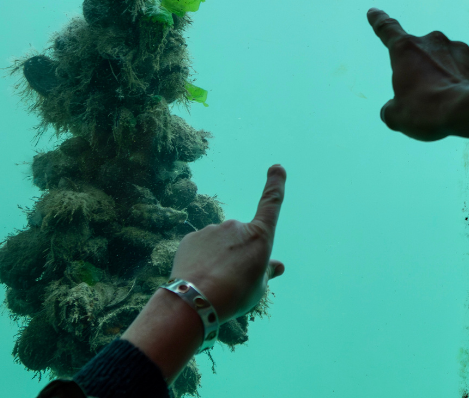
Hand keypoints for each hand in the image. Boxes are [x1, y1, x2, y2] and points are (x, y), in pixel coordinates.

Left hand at [171, 164, 285, 320]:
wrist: (193, 301)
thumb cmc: (234, 296)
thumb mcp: (258, 289)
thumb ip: (266, 273)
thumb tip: (277, 266)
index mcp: (258, 236)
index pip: (271, 203)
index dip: (276, 184)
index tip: (276, 167)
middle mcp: (236, 226)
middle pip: (240, 237)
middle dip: (237, 253)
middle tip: (231, 280)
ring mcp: (212, 230)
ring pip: (218, 243)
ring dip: (218, 257)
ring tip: (212, 283)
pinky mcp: (191, 238)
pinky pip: (200, 248)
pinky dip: (201, 260)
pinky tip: (198, 277)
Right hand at [367, 8, 468, 139]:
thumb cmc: (427, 110)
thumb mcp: (398, 116)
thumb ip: (391, 108)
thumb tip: (391, 109)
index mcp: (406, 50)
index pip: (387, 30)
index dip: (379, 21)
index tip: (374, 11)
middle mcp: (432, 41)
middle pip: (422, 51)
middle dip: (423, 67)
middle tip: (427, 92)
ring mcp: (459, 48)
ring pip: (447, 58)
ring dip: (445, 72)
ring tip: (448, 97)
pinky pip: (468, 67)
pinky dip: (465, 78)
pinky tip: (466, 94)